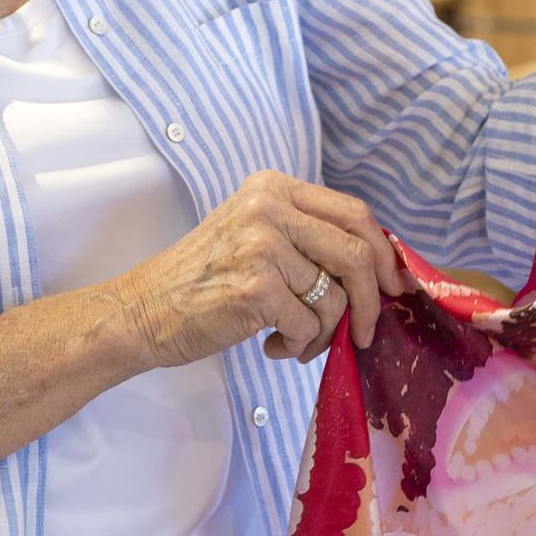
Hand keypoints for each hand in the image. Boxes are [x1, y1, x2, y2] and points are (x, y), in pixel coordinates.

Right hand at [97, 171, 401, 368]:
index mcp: (273, 188)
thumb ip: (306, 237)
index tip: (393, 285)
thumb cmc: (202, 281)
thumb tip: (380, 269)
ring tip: (294, 341)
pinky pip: (309, 326)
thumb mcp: (253, 234)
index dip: (384, 254)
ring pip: (334, 299)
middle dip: (371, 301)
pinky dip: (299, 346)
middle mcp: (269, 208)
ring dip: (323, 333)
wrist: (142, 310)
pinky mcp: (255, 288)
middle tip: (365, 333)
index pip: (355, 213)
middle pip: (356, 253)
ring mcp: (262, 246)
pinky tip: (271, 346)